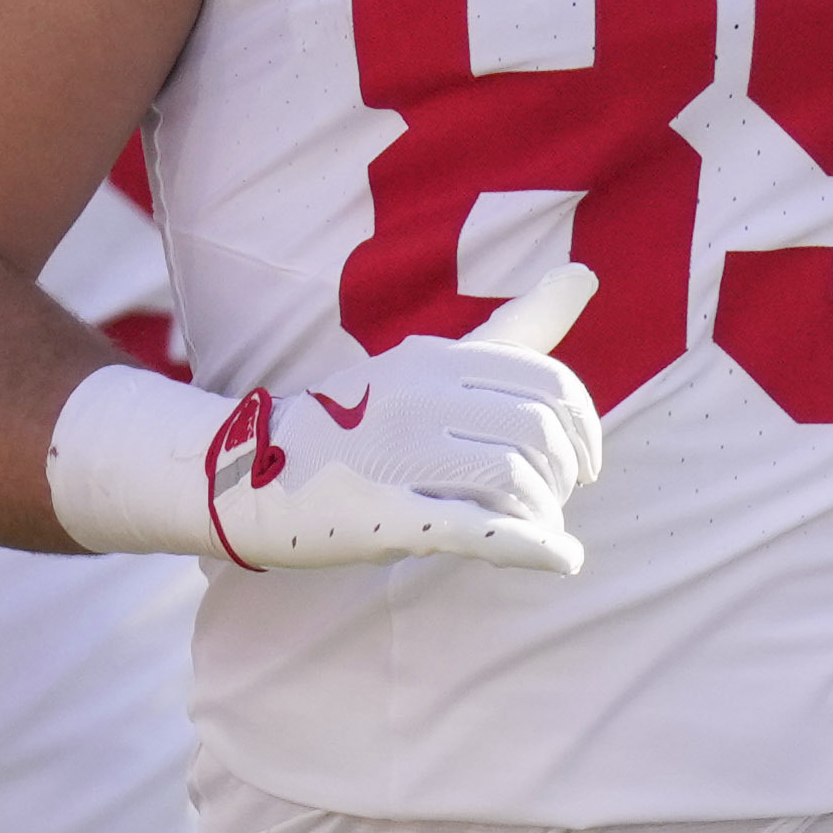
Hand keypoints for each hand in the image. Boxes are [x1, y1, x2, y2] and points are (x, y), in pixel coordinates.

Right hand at [192, 267, 607, 577]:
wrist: (247, 474)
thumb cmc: (355, 421)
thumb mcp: (428, 364)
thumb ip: (510, 329)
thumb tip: (585, 274)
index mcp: (435, 357)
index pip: (547, 382)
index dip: (584, 428)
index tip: (585, 464)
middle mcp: (418, 397)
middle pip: (537, 433)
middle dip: (563, 475)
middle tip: (553, 501)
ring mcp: (398, 455)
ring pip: (515, 479)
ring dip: (545, 513)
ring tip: (539, 530)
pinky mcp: (384, 516)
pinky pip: (477, 528)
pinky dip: (532, 546)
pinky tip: (561, 558)